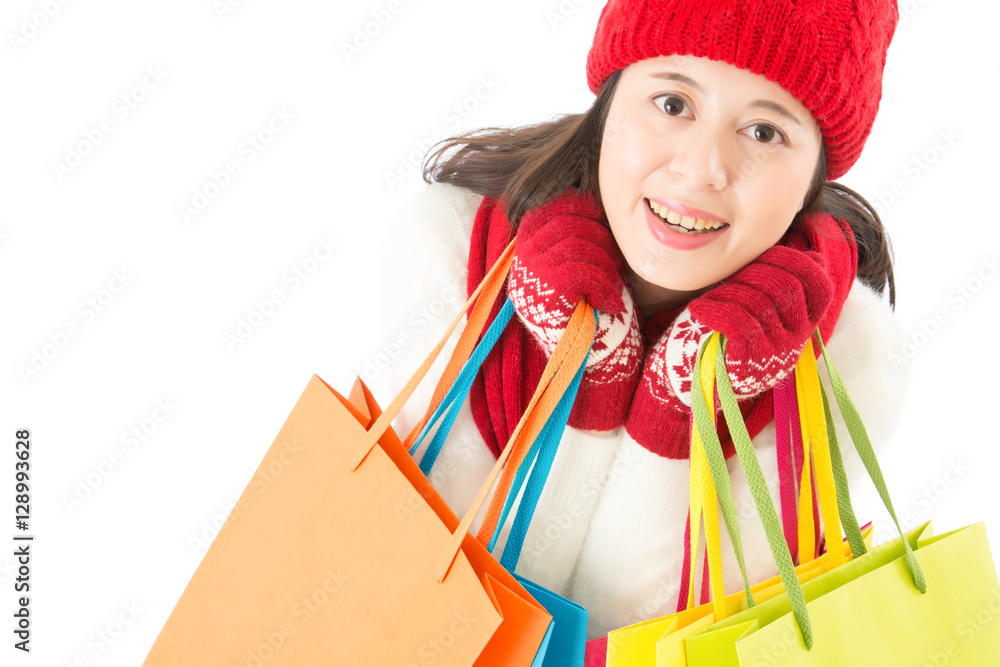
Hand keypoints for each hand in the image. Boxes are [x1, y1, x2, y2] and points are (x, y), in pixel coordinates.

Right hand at [511, 188, 625, 317]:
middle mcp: (523, 256)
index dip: (578, 206)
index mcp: (526, 245)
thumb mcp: (572, 262)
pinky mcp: (546, 289)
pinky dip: (605, 287)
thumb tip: (591, 198)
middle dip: (600, 238)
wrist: (576, 351)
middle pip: (567, 223)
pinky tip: (611, 304)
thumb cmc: (580, 304)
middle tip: (617, 262)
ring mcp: (532, 272)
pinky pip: (584, 272)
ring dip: (606, 265)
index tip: (601, 216)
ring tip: (614, 285)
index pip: (550, 208)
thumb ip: (573, 234)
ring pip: (578, 246)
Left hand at [645, 215, 852, 406]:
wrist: (686, 376)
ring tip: (708, 300)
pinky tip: (700, 310)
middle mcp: (797, 341)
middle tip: (727, 279)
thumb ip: (773, 278)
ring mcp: (775, 356)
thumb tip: (806, 247)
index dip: (792, 259)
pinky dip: (716, 309)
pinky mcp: (749, 366)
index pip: (819, 283)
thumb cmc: (718, 331)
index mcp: (802, 322)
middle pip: (788, 286)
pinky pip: (740, 324)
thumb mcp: (752, 300)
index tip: (760, 254)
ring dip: (729, 292)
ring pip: (761, 303)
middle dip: (753, 272)